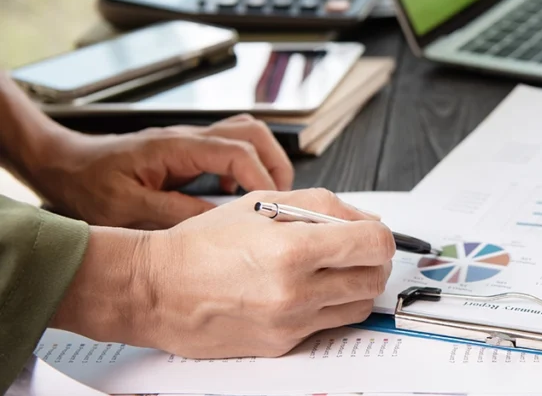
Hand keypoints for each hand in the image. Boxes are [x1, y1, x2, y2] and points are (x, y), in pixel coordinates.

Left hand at [27, 114, 292, 228]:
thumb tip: (220, 222)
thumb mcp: (127, 209)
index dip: (261, 178)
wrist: (63, 165)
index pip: (237, 152)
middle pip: (253, 132)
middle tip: (280, 199)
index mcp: (176, 148)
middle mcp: (189, 138)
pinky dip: (246, 167)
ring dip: (264, 162)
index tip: (270, 206)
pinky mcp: (188, 152)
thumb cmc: (86, 184)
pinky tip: (233, 197)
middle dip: (275, 164)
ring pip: (247, 134)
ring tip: (265, 196)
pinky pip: (231, 148)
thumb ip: (176, 213)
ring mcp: (190, 141)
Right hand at [53, 189, 394, 358]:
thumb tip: (366, 221)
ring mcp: (290, 323)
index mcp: (292, 249)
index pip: (374, 245)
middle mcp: (295, 291)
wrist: (155, 290)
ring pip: (359, 307)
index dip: (381, 234)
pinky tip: (306, 288)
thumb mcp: (263, 203)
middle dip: (373, 260)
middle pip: (374, 279)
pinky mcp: (282, 344)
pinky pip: (328, 325)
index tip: (370, 231)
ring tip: (330, 268)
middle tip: (354, 249)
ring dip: (355, 285)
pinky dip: (328, 305)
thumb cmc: (202, 243)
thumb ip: (324, 207)